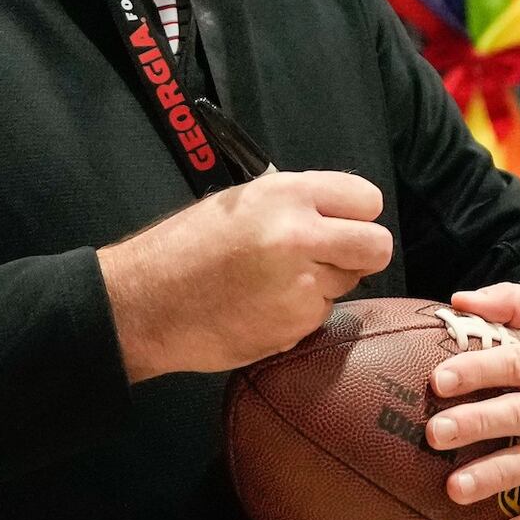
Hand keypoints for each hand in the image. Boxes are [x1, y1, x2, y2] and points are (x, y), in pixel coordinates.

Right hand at [101, 172, 391, 382]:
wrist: (143, 304)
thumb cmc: (185, 247)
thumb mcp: (242, 202)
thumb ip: (298, 203)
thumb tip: (342, 213)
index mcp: (288, 195)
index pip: (368, 199)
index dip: (357, 215)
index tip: (341, 223)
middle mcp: (301, 236)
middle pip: (377, 246)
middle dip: (360, 253)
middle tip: (330, 257)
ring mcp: (301, 285)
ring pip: (349, 284)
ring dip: (324, 284)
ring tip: (274, 282)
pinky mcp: (295, 325)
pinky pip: (320, 315)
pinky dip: (300, 313)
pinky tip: (262, 306)